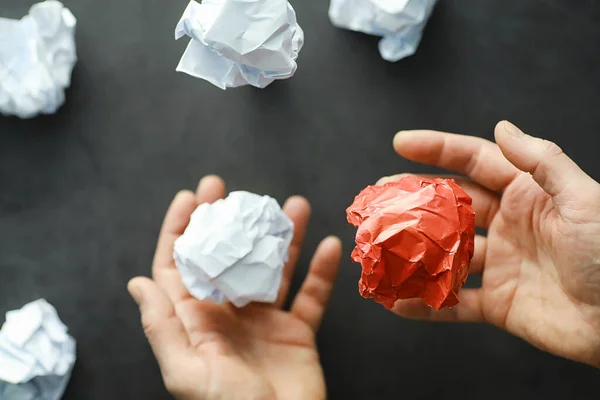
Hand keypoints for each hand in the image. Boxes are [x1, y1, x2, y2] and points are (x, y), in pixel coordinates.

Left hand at [128, 175, 341, 399]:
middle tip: (233, 189)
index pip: (182, 266)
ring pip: (274, 268)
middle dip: (230, 221)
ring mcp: (265, 322)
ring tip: (293, 205)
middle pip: (229, 257)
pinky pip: (312, 296)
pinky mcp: (297, 333)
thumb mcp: (187, 371)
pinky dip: (323, 271)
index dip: (182, 230)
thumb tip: (138, 283)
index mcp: (197, 321)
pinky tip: (330, 245)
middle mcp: (229, 314)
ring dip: (284, 237)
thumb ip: (163, 326)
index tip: (192, 197)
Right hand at [380, 120, 599, 367]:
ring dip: (412, 251)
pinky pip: (455, 303)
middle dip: (413, 198)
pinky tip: (397, 300)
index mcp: (527, 194)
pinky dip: (426, 304)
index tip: (401, 142)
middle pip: (450, 206)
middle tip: (378, 196)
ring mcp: (502, 264)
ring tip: (379, 246)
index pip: (474, 162)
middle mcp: (509, 225)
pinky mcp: (499, 303)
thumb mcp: (583, 199)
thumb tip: (502, 127)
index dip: (438, 148)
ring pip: (445, 254)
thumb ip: (541, 161)